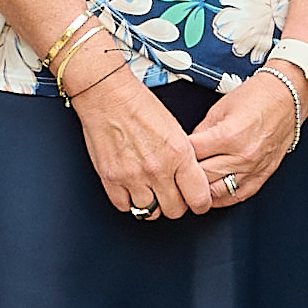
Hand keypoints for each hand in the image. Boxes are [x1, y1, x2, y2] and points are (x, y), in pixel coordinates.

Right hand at [67, 50, 210, 219]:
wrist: (108, 95)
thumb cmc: (139, 105)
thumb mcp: (176, 129)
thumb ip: (184, 158)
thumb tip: (189, 179)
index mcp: (179, 155)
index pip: (199, 198)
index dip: (200, 204)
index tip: (197, 202)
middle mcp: (157, 169)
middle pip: (174, 210)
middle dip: (176, 205)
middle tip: (172, 194)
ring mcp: (133, 177)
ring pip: (150, 212)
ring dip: (152, 204)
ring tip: (151, 191)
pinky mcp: (111, 179)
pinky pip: (124, 206)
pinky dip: (129, 201)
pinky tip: (132, 189)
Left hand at [183, 66, 307, 206]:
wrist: (286, 97)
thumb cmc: (257, 98)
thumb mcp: (219, 109)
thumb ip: (200, 132)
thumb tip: (186, 149)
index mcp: (228, 136)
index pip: (191, 155)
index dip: (175, 155)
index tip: (169, 155)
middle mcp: (242, 156)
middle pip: (201, 178)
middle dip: (184, 175)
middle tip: (174, 172)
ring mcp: (253, 169)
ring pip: (216, 193)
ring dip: (200, 191)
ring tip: (190, 185)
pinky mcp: (261, 176)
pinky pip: (237, 197)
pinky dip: (221, 198)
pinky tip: (211, 193)